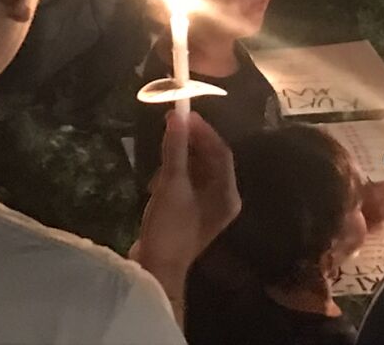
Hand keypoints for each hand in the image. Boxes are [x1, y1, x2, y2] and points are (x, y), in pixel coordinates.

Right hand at [134, 111, 239, 291]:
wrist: (156, 269)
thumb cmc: (169, 228)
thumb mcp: (171, 185)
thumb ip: (176, 149)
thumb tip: (177, 116)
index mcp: (227, 194)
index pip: (221, 152)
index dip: (203, 131)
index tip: (184, 114)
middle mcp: (223, 200)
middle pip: (210, 161)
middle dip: (190, 144)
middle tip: (171, 125)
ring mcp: (208, 208)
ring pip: (197, 171)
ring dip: (179, 160)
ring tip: (161, 158)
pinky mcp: (191, 213)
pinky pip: (188, 184)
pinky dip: (174, 176)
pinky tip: (156, 180)